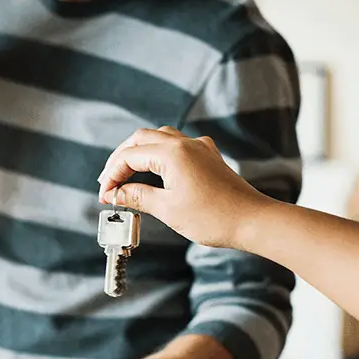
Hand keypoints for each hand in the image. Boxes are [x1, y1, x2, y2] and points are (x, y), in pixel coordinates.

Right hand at [97, 126, 273, 248]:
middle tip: (108, 183)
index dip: (112, 176)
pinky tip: (155, 170)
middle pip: (140, 139)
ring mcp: (199, 148)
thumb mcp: (168, 210)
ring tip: (126, 175)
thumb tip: (117, 194)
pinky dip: (158, 154)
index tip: (104, 196)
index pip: (129, 156)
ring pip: (158, 138)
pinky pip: (177, 145)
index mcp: (172, 153)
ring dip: (138, 153)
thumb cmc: (213, 217)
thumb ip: (138, 197)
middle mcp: (185, 144)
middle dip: (120, 159)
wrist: (253, 221)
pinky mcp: (208, 157)